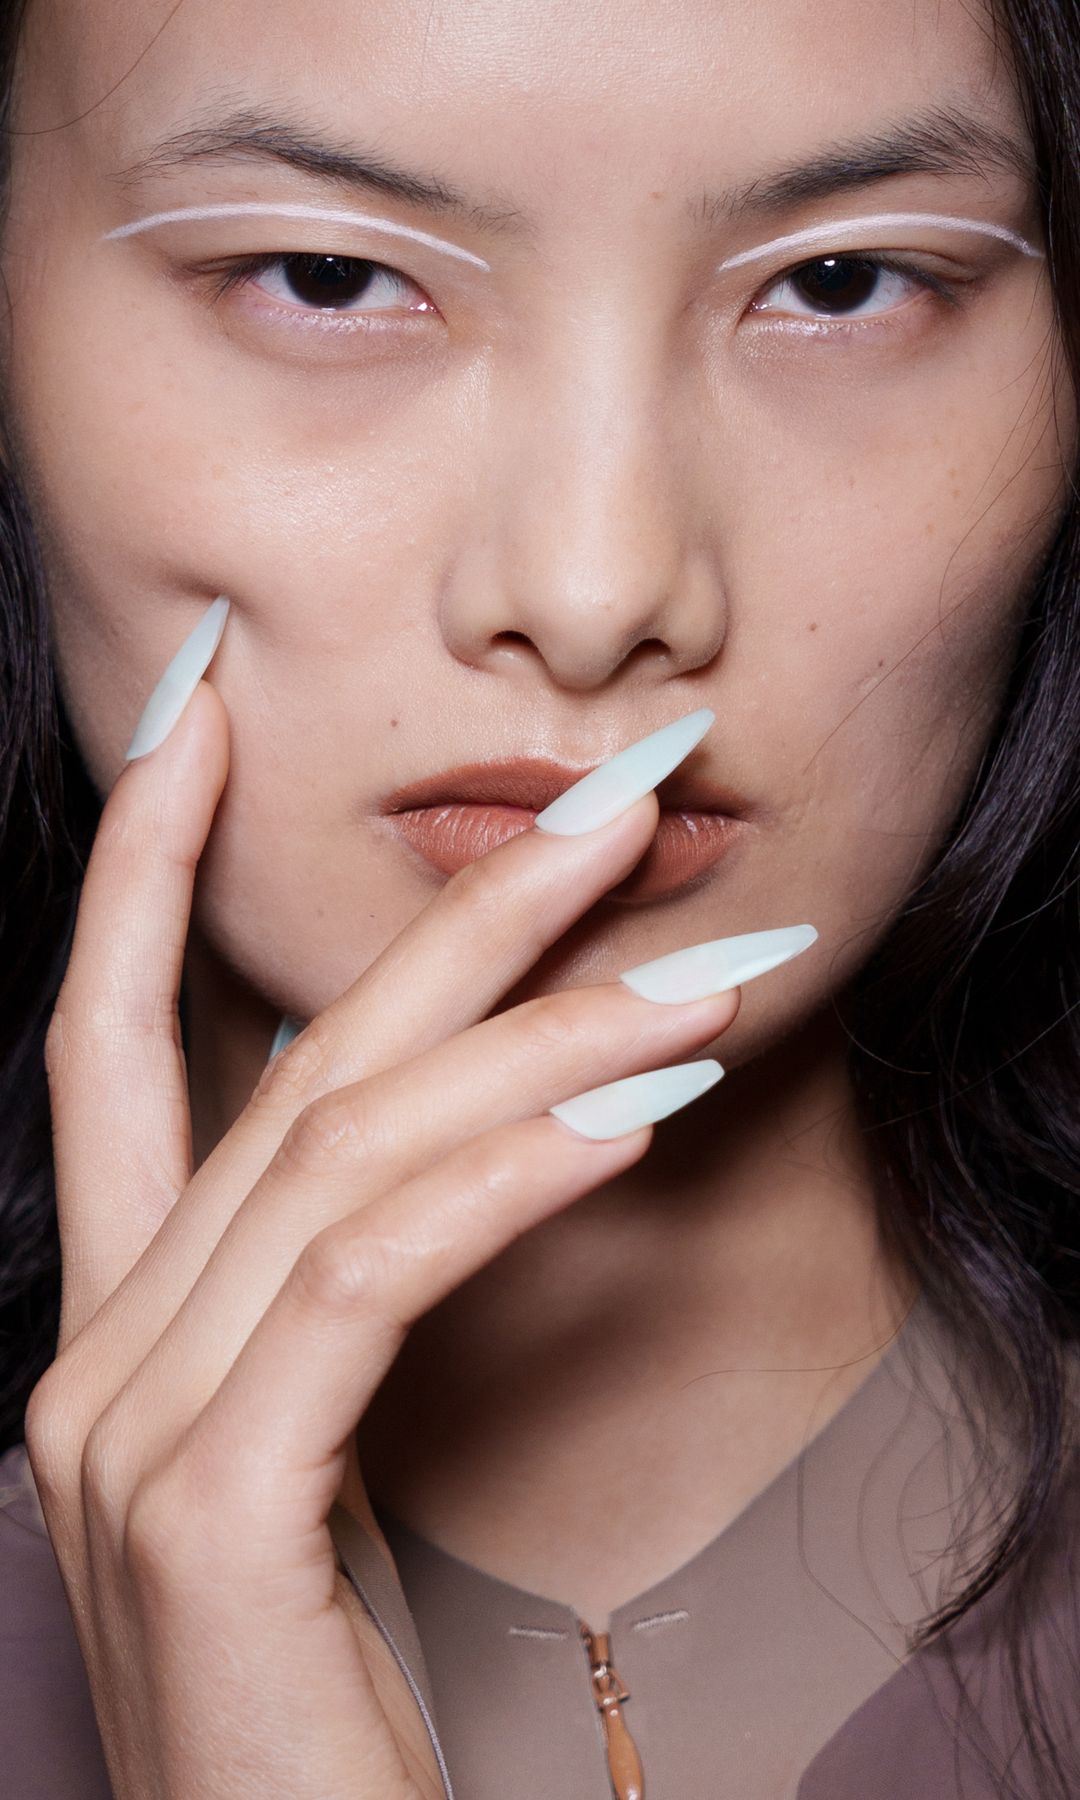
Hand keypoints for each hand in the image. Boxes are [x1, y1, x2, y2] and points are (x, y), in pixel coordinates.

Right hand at [25, 677, 736, 1798]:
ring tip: (709, 963)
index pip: (108, 1046)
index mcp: (115, 1334)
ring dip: (547, 1035)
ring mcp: (127, 1433)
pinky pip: (373, 1277)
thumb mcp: (313, 1462)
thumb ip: (329, 1297)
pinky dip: (508, 1175)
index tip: (205, 716)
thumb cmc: (318, 1704)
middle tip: (614, 794)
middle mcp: (95, 1356)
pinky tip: (635, 1114)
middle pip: (281, 1064)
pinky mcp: (209, 1509)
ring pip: (348, 1151)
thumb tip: (439, 1132)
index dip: (143, 867)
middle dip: (452, 909)